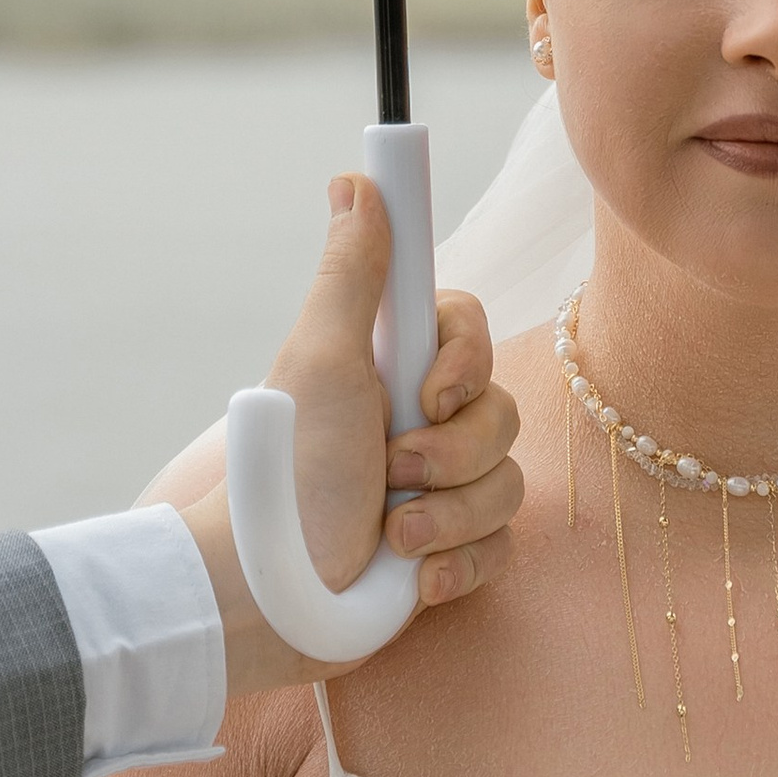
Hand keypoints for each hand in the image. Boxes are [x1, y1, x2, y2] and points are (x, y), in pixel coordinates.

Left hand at [175, 175, 523, 691]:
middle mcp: (421, 422)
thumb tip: (355, 180)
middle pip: (501, 414)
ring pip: (508, 485)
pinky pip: (501, 547)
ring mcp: (440, 488)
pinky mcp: (450, 550)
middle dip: (451, 455)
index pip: (472, 331)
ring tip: (391, 536)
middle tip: (392, 471)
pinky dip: (455, 564)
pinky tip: (409, 578)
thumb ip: (352, 274)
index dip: (467, 362)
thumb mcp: (322, 362)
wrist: (269, 595)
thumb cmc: (286, 473)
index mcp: (392, 369)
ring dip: (447, 516)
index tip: (432, 393)